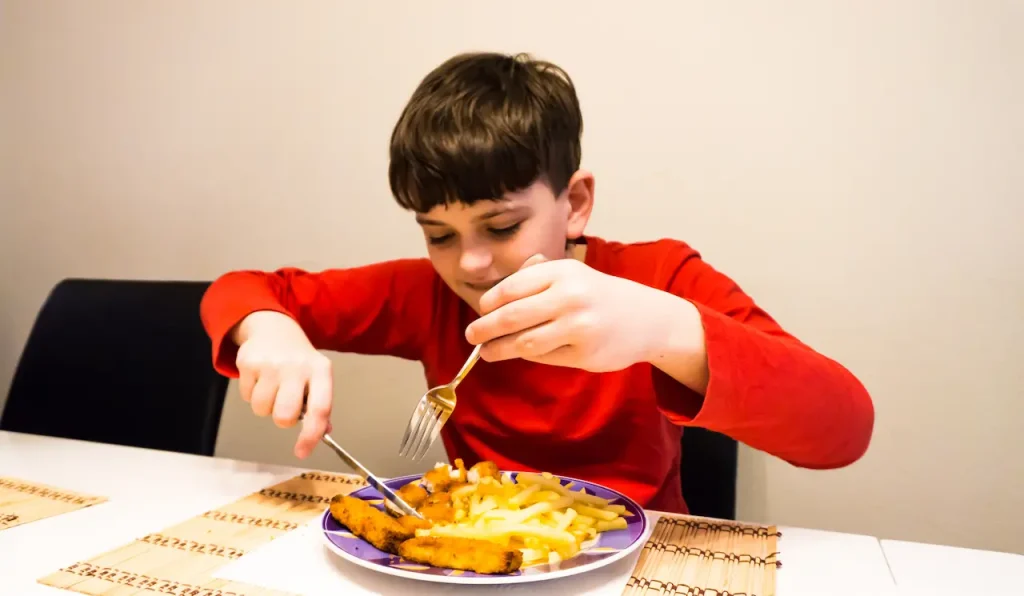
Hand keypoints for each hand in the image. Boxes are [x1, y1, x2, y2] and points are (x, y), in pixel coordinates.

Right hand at [233, 311, 332, 458]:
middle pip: (285, 416)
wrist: (274, 328)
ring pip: (262, 410)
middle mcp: (298, 366)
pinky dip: (252, 394)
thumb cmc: (299, 361)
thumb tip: (324, 432)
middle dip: (282, 419)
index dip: (311, 435)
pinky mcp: (249, 362)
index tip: (302, 452)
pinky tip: (259, 378)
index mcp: (321, 371)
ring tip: (272, 388)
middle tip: (284, 406)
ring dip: (265, 406)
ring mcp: (272, 364)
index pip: (320, 409)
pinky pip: (247, 397)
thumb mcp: (316, 376)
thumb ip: (319, 404)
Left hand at [464, 255, 686, 371]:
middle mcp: (570, 296)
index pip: (512, 288)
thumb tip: (490, 302)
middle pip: (512, 316)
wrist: (646, 318)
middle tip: (472, 336)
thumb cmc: (598, 294)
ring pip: (525, 342)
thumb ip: (534, 278)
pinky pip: (544, 357)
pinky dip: (528, 356)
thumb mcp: (571, 274)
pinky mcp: (585, 353)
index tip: (481, 311)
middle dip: (485, 329)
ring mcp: (579, 327)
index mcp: (562, 271)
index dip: (489, 303)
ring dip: (500, 349)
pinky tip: (521, 353)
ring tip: (488, 351)